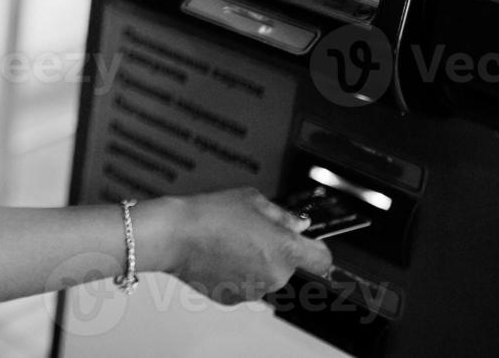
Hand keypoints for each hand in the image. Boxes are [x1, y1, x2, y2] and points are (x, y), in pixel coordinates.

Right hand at [156, 187, 332, 303]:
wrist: (175, 235)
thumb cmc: (210, 215)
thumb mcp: (252, 200)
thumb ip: (282, 215)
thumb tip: (297, 224)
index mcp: (285, 250)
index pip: (322, 259)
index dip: (316, 248)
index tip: (308, 242)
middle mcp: (274, 275)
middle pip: (290, 266)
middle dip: (276, 250)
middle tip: (252, 231)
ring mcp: (254, 290)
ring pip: (266, 276)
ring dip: (256, 262)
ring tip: (230, 242)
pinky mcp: (233, 298)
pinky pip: (244, 286)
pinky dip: (236, 273)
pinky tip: (219, 255)